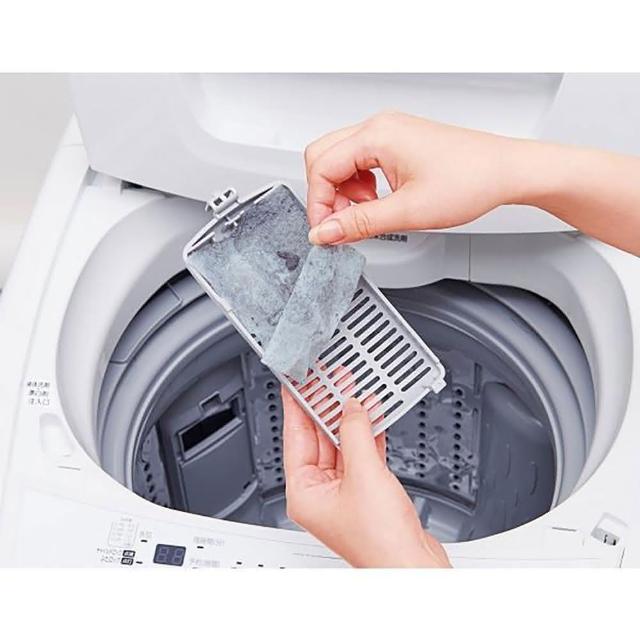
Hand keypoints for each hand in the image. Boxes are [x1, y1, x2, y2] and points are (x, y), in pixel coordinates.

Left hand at [282, 388, 450, 567]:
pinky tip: (372, 414)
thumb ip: (355, 434)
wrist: (414, 566)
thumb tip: (350, 407)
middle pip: (318, 437)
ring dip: (349, 417)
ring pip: (342, 443)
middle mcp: (320, 493)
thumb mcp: (363, 474)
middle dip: (327, 406)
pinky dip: (368, 433)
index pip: (295, 437)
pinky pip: (361, 454)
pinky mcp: (367, 492)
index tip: (295, 382)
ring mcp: (344, 492)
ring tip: (352, 388)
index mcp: (304, 493)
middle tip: (330, 379)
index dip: (296, 406)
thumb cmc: (381, 542)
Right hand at [304, 110, 639, 254]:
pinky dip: (359, 185)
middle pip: (323, 157)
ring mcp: (389, 132)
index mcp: (377, 135)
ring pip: (340, 160)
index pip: (322, 168)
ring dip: (343, 191)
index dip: (319, 205)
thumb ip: (359, 224)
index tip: (326, 232)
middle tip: (340, 224)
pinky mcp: (398, 142)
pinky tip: (377, 202)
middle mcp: (379, 126)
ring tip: (366, 214)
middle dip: (326, 195)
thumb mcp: (408, 212)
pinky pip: (360, 161)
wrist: (506, 172)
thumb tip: (325, 233)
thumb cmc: (471, 181)